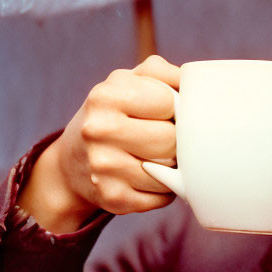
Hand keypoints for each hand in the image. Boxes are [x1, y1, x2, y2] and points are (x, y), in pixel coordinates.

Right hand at [17, 55, 179, 233]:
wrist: (72, 162)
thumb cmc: (114, 115)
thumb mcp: (129, 82)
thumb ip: (163, 74)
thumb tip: (198, 83)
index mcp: (106, 95)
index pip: (169, 102)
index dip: (173, 108)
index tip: (161, 112)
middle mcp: (98, 130)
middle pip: (171, 139)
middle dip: (174, 140)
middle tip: (159, 138)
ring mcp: (103, 167)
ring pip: (170, 171)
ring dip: (172, 167)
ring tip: (154, 157)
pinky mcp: (113, 197)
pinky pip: (163, 196)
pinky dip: (163, 190)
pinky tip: (147, 178)